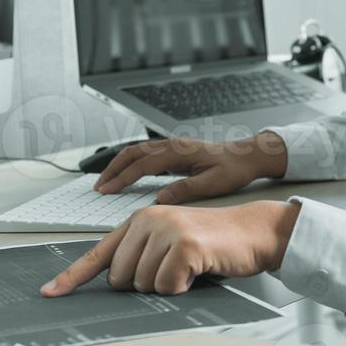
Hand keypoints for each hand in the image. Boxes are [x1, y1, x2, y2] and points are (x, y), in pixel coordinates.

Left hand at [40, 201, 299, 296]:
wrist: (252, 232)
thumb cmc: (212, 243)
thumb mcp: (170, 244)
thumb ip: (141, 258)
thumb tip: (117, 286)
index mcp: (138, 220)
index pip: (98, 254)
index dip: (72, 277)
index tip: (50, 292)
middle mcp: (147, 220)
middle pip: (121, 280)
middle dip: (146, 284)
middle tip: (175, 269)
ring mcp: (165, 230)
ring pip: (144, 286)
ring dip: (168, 286)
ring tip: (190, 267)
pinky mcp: (184, 245)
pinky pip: (167, 287)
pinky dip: (183, 288)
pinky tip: (198, 270)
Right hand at [94, 132, 288, 203]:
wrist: (247, 156)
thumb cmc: (233, 169)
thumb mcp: (213, 183)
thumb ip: (186, 189)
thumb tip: (161, 199)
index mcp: (179, 152)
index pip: (142, 164)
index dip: (122, 178)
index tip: (107, 190)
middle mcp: (172, 146)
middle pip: (132, 153)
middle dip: (112, 169)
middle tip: (98, 187)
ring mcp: (171, 147)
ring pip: (136, 151)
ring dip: (118, 165)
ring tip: (105, 182)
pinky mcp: (173, 152)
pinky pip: (144, 154)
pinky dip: (129, 163)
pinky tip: (124, 175)